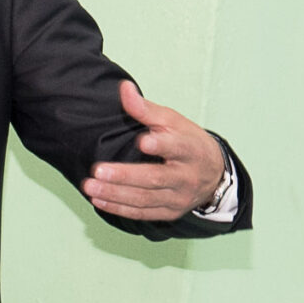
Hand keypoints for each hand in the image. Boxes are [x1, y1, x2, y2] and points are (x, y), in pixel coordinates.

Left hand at [82, 81, 225, 221]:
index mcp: (191, 150)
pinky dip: (119, 208)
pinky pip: (142, 213)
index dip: (161, 145)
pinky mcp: (170, 212)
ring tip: (89, 187)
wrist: (213, 174)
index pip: (178, 147)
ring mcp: (178, 198)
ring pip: (145, 199)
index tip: (142, 141)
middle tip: (98, 170)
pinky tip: (99, 201)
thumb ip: (147, 109)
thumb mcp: (174, 122)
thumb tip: (124, 89)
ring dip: (115, 194)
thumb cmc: (189, 142)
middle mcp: (187, 177)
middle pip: (155, 178)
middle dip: (125, 176)